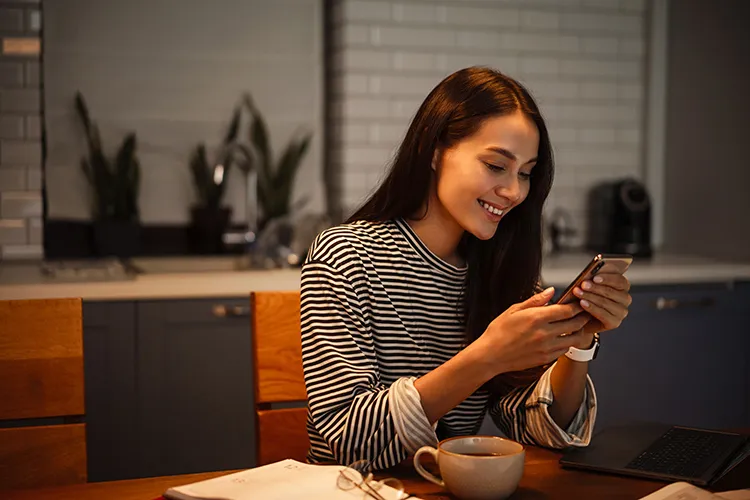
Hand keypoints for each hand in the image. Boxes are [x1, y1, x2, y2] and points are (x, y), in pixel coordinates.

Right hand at [477, 287, 591, 374]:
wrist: (491, 355)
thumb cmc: (498, 332)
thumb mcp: (514, 310)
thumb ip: (535, 300)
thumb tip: (550, 291)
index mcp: (536, 318)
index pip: (567, 310)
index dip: (577, 306)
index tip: (579, 303)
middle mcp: (544, 333)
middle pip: (575, 324)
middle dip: (583, 317)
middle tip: (585, 313)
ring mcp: (546, 347)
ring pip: (573, 338)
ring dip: (578, 331)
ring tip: (577, 326)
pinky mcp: (546, 358)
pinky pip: (564, 350)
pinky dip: (568, 343)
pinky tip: (564, 338)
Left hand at [572, 272, 630, 334]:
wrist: (583, 319)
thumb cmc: (588, 298)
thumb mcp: (591, 285)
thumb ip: (594, 277)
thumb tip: (591, 272)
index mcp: (622, 286)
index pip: (620, 280)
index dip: (607, 278)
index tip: (594, 277)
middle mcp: (625, 299)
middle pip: (611, 292)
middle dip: (595, 287)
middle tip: (583, 285)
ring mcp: (621, 312)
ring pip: (606, 302)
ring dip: (590, 297)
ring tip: (578, 293)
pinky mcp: (615, 323)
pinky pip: (603, 314)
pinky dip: (591, 307)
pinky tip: (583, 303)